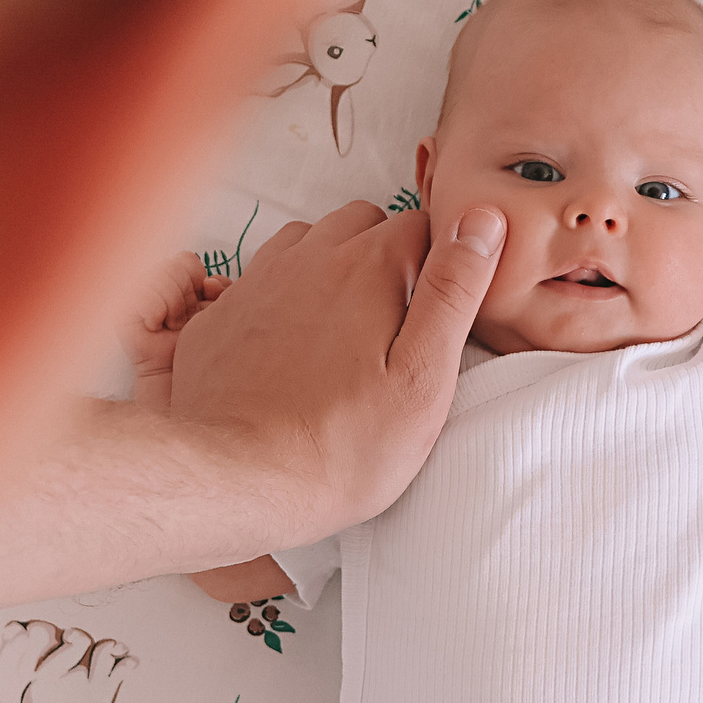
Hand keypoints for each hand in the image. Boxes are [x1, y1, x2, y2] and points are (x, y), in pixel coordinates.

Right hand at [119, 250, 227, 405]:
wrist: (176, 371)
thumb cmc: (195, 340)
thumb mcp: (216, 311)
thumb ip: (222, 291)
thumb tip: (210, 282)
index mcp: (172, 275)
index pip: (187, 260)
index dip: (196, 282)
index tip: (197, 305)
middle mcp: (151, 280)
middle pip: (174, 267)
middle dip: (185, 298)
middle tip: (182, 320)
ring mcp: (133, 292)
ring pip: (160, 279)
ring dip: (172, 308)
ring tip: (170, 325)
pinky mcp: (121, 308)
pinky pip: (143, 296)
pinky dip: (156, 314)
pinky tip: (155, 327)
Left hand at [170, 199, 504, 540]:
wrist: (238, 479)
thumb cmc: (341, 444)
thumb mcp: (423, 375)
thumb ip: (453, 291)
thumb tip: (482, 223)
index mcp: (366, 266)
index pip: (420, 225)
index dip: (439, 260)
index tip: (438, 306)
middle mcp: (308, 258)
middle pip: (362, 225)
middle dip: (387, 257)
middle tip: (397, 320)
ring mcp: (257, 281)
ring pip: (308, 242)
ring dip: (334, 266)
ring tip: (348, 329)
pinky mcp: (220, 315)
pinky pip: (261, 277)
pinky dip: (284, 292)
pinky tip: (294, 342)